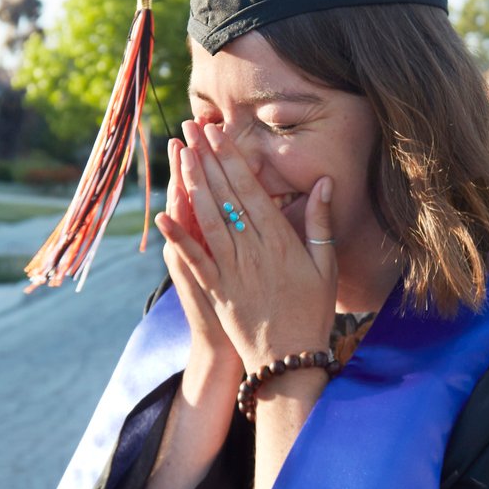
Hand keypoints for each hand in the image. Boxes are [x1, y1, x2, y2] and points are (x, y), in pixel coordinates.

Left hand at [154, 119, 335, 375]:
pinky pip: (194, 260)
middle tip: (191, 129)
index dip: (232, 158)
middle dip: (207, 159)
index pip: (251, 189)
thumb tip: (324, 182)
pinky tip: (162, 215)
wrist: (289, 360)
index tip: (218, 132)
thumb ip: (320, 222)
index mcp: (280, 241)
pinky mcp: (217, 290)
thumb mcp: (326, 265)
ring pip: (208, 220)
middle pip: (226, 196)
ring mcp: (232, 270)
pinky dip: (177, 238)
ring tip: (180, 156)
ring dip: (192, 185)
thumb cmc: (312, 311)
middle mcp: (253, 251)